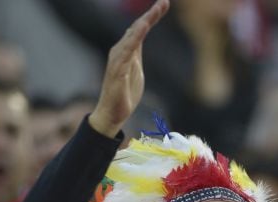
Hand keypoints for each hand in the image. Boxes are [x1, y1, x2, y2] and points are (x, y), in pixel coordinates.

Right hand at [89, 0, 168, 137]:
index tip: (164, 4)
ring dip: (145, 22)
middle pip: (137, 27)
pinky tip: (143, 28)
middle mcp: (120, 50)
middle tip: (165, 1)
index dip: (152, 16)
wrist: (112, 114)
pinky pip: (127, 51)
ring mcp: (118, 59)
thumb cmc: (124, 93)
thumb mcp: (136, 70)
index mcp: (127, 50)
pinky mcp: (117, 70)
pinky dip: (135, 38)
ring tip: (156, 10)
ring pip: (132, 36)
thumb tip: (139, 39)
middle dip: (151, 14)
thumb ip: (136, 54)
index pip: (140, 29)